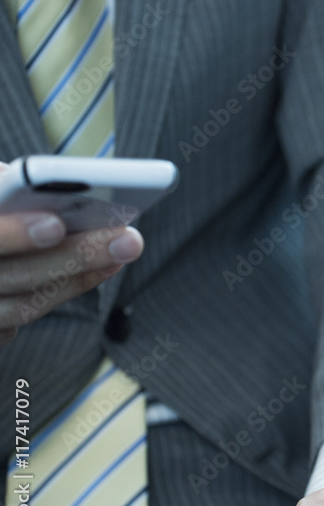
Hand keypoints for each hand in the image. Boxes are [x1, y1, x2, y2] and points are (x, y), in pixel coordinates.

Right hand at [0, 164, 143, 345]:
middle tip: (128, 239)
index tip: (55, 224)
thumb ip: (1, 189)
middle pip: (13, 277)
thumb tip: (30, 181)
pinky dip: (58, 292)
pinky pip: (13, 324)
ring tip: (121, 251)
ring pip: (22, 307)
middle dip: (74, 257)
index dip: (11, 234)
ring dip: (78, 279)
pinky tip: (97, 271)